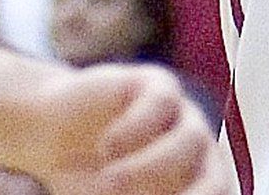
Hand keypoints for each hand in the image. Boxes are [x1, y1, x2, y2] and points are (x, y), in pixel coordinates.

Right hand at [27, 64, 227, 194]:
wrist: (52, 127)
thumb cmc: (85, 176)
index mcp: (196, 187)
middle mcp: (198, 156)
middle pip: (216, 182)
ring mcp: (182, 117)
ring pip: (190, 140)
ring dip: (150, 168)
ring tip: (110, 182)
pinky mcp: (158, 84)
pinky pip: (162, 102)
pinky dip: (136, 130)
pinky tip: (107, 148)